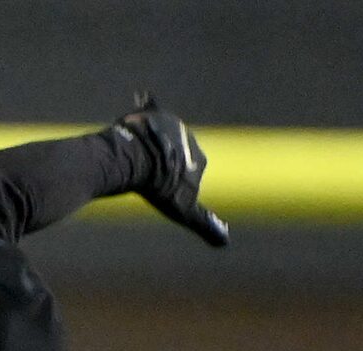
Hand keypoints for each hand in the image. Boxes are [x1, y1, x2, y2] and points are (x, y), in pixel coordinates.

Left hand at [113, 93, 228, 246]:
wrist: (136, 161)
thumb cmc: (160, 187)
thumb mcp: (185, 212)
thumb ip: (206, 224)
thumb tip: (226, 242)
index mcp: (199, 158)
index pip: (194, 171)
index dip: (180, 183)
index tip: (167, 193)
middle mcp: (188, 136)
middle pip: (178, 152)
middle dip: (167, 163)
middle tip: (150, 178)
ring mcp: (168, 123)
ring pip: (163, 134)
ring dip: (155, 142)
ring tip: (138, 157)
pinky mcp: (149, 114)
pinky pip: (148, 106)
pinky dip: (146, 103)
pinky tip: (141, 96)